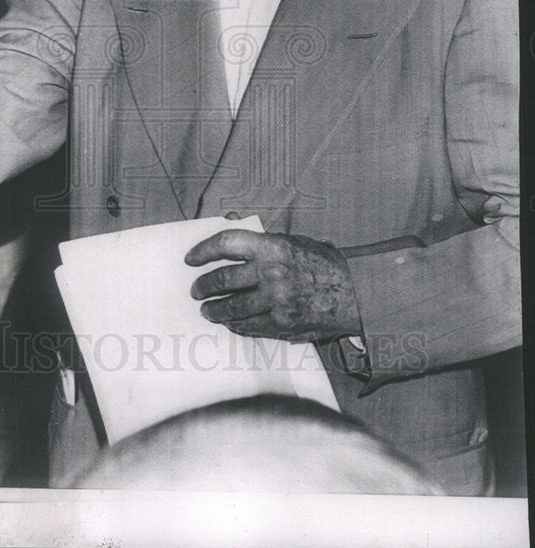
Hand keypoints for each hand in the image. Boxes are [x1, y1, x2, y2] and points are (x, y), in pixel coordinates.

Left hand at [186, 227, 360, 342]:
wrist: (355, 292)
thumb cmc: (322, 264)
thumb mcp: (294, 241)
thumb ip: (262, 239)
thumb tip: (230, 222)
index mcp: (272, 247)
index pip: (226, 243)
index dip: (203, 250)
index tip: (191, 259)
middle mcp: (271, 273)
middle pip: (223, 280)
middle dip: (204, 286)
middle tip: (196, 290)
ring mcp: (276, 300)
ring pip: (232, 307)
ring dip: (215, 310)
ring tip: (208, 310)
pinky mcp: (282, 323)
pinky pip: (249, 326)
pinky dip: (236, 324)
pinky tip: (231, 322)